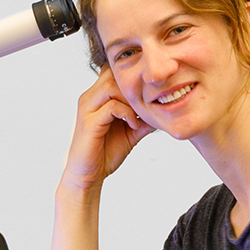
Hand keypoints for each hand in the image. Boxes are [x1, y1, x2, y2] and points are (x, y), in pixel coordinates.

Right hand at [61, 68, 152, 194]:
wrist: (88, 176)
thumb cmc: (104, 153)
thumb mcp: (130, 132)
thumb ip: (142, 119)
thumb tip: (162, 110)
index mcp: (96, 97)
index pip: (113, 73)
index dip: (132, 79)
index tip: (149, 94)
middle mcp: (89, 98)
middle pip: (112, 74)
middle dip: (133, 87)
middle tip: (146, 103)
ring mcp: (87, 109)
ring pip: (111, 86)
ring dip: (130, 99)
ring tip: (140, 115)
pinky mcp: (89, 122)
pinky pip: (111, 107)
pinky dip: (126, 114)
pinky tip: (133, 125)